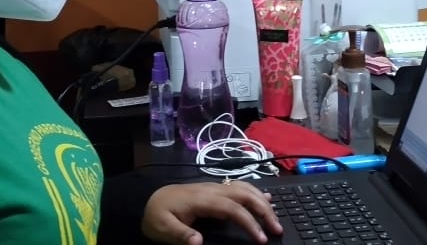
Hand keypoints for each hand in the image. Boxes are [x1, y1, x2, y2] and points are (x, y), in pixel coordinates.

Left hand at [141, 180, 283, 244]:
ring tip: (275, 218)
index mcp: (201, 199)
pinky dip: (256, 192)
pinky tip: (266, 199)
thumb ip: (180, 235)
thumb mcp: (163, 228)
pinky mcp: (215, 190)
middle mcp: (212, 189)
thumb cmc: (157, 216)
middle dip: (263, 210)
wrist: (149, 200)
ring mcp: (214, 188)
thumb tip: (198, 243)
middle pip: (244, 194)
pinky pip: (240, 187)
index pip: (232, 208)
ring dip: (262, 201)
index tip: (261, 239)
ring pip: (245, 188)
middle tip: (277, 229)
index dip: (249, 222)